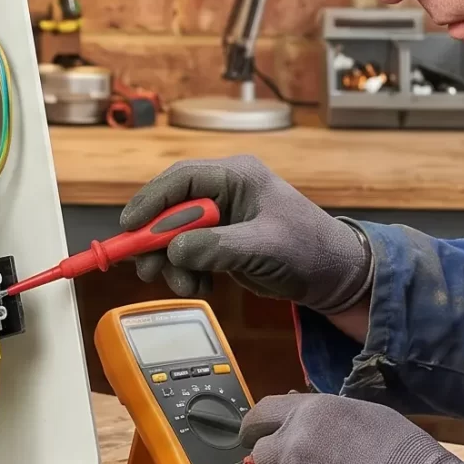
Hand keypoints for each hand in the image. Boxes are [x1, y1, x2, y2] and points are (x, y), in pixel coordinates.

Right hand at [120, 156, 371, 314]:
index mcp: (237, 176)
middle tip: (145, 267)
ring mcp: (222, 217)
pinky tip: (200, 286)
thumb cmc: (310, 249)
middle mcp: (225, 191)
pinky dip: (186, 271)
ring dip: (171, 262)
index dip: (150, 201)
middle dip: (155, 240)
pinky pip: (188, 252)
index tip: (129, 228)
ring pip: (174, 234)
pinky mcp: (221, 241)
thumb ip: (217, 247)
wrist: (334, 276)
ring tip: (186, 286)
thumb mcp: (264, 246)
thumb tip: (175, 250)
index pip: (180, 179)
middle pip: (170, 207)